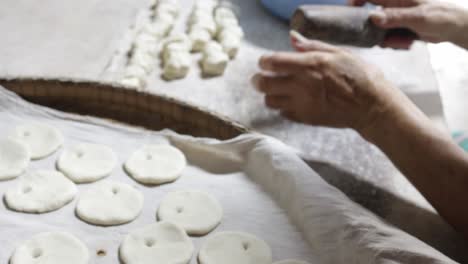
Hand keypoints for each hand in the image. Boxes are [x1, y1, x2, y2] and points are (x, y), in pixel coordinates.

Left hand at [252, 32, 411, 134]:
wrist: (373, 106)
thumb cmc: (360, 76)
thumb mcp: (339, 53)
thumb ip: (311, 46)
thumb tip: (292, 37)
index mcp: (310, 64)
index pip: (272, 62)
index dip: (263, 61)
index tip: (264, 62)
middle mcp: (302, 84)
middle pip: (264, 83)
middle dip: (258, 79)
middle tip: (260, 78)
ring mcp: (302, 104)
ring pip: (270, 101)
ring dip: (269, 94)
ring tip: (276, 90)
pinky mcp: (306, 118)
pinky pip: (283, 113)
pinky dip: (282, 107)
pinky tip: (291, 102)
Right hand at [352, 0, 467, 48]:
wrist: (454, 28)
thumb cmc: (440, 15)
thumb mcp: (418, 17)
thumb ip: (395, 17)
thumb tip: (373, 17)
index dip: (356, 1)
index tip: (348, 12)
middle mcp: (393, 6)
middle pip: (371, 16)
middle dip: (373, 30)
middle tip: (381, 39)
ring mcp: (396, 18)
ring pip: (379, 30)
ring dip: (386, 39)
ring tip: (401, 42)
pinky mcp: (399, 28)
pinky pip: (388, 37)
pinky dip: (394, 42)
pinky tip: (406, 43)